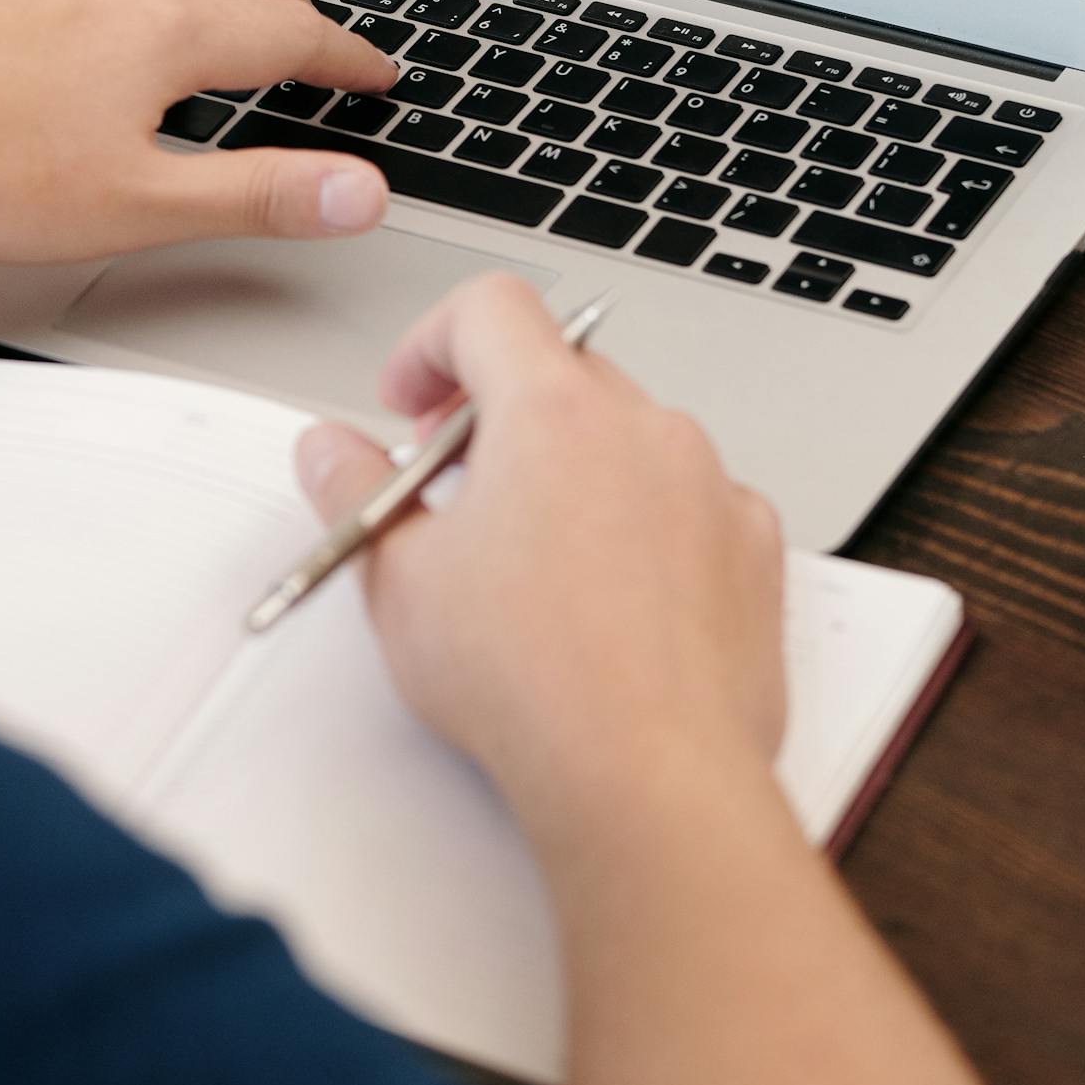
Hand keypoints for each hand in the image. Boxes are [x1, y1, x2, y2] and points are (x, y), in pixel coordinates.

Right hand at [294, 275, 786, 852]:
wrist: (648, 776)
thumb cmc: (534, 684)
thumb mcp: (399, 581)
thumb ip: (353, 491)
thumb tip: (329, 452)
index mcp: (553, 412)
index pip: (489, 308)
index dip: (433, 343)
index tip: (412, 402)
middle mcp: (645, 429)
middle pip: (563, 371)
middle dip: (500, 414)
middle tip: (456, 488)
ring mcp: (712, 486)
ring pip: (631, 439)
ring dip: (577, 470)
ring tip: (533, 560)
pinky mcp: (755, 548)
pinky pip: (692, 503)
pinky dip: (647, 527)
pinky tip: (608, 600)